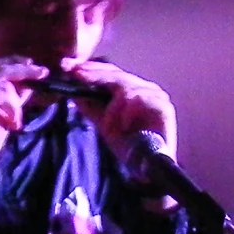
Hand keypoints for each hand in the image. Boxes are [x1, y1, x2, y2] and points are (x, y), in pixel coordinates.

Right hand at [0, 57, 48, 196]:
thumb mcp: (3, 112)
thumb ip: (11, 95)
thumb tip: (29, 81)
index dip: (14, 63)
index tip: (32, 65)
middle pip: (1, 68)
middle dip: (24, 71)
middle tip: (43, 73)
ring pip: (5, 83)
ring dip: (15, 103)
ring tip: (13, 123)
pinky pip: (4, 95)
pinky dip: (12, 110)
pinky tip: (11, 125)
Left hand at [54, 58, 177, 171]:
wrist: (145, 166)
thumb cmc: (128, 143)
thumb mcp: (104, 123)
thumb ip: (91, 107)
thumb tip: (73, 92)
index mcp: (130, 89)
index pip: (109, 73)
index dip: (90, 68)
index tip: (69, 67)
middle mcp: (143, 88)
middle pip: (117, 75)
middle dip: (94, 75)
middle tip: (77, 74)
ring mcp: (155, 95)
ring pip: (126, 87)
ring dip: (112, 108)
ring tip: (109, 126)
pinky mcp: (163, 105)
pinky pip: (140, 99)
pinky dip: (127, 112)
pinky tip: (124, 125)